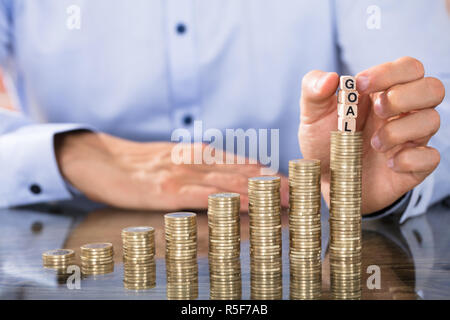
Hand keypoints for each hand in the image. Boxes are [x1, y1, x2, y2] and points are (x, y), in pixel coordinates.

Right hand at [55, 131, 288, 210]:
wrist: (100, 160)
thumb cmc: (138, 165)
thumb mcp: (172, 161)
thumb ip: (198, 167)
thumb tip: (224, 176)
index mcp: (196, 155)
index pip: (238, 162)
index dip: (266, 171)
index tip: (289, 179)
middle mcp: (193, 161)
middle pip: (239, 170)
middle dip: (270, 180)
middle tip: (298, 188)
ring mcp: (180, 174)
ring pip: (226, 180)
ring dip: (257, 188)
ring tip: (282, 194)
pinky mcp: (165, 190)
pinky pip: (201, 195)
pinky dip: (225, 198)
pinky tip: (243, 202)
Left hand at [299, 57, 443, 213]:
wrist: (326, 180)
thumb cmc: (325, 141)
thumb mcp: (312, 114)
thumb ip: (314, 90)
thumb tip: (330, 77)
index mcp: (381, 92)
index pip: (408, 68)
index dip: (390, 72)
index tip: (360, 85)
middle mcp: (402, 112)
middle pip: (433, 88)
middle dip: (405, 96)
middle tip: (377, 111)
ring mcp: (410, 138)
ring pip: (433, 120)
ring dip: (401, 130)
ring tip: (374, 143)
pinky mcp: (414, 166)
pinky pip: (431, 157)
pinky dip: (410, 159)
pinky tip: (388, 163)